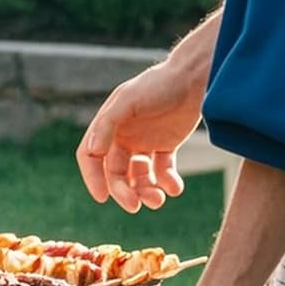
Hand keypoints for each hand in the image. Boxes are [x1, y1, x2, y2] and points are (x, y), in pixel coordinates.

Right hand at [77, 60, 202, 211]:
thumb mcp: (127, 100)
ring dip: (145, 191)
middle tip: (134, 206)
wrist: (193, 79)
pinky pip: (163, 171)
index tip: (102, 197)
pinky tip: (174, 187)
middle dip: (123, 191)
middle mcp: (123, 137)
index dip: (93, 177)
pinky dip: (167, 182)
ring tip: (159, 199)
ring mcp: (144, 143)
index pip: (90, 157)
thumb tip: (91, 153)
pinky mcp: (166, 146)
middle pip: (115, 172)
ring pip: (139, 176)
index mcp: (108, 126)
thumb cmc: (157, 85)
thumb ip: (107, 124)